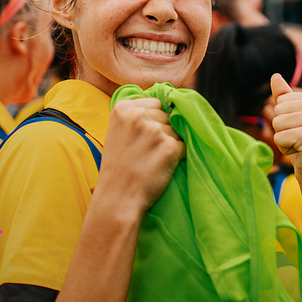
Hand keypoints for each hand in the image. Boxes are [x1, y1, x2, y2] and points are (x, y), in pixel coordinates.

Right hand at [100, 98, 184, 212]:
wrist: (118, 198)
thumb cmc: (119, 167)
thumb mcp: (118, 132)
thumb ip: (137, 115)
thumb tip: (167, 103)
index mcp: (123, 107)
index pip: (155, 103)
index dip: (153, 121)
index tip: (140, 139)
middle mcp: (138, 115)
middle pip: (167, 115)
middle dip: (162, 131)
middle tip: (146, 152)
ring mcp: (154, 130)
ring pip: (176, 130)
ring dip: (170, 144)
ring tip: (152, 160)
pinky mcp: (169, 146)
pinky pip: (184, 145)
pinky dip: (178, 156)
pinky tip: (161, 166)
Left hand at [270, 74, 301, 200]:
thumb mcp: (295, 120)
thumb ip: (286, 97)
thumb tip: (275, 77)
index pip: (282, 100)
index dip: (286, 119)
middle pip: (278, 109)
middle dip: (283, 129)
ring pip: (277, 122)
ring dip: (284, 139)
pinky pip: (279, 136)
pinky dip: (286, 149)